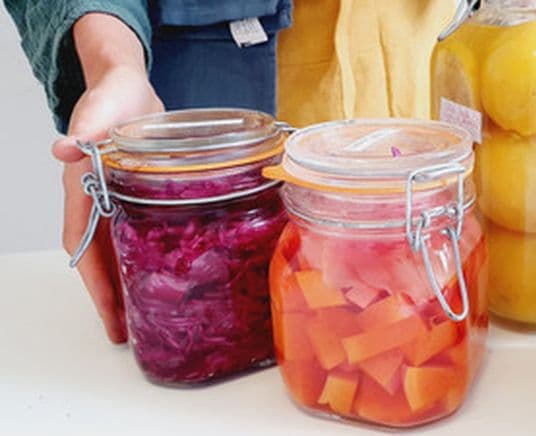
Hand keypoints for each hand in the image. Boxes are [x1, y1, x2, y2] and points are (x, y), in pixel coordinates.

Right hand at [57, 14, 163, 343]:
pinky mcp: (141, 196)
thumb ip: (91, 123)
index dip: (94, 280)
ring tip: (146, 317)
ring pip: (120, 251)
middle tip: (128, 332)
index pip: (82, 242)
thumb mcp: (106, 104)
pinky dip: (149, 257)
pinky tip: (166, 275)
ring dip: (130, 283)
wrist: (131, 86)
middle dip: (111, 296)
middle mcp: (99, 198)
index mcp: (84, 184)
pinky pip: (142, 234)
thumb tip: (65, 147)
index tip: (108, 311)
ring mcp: (119, 200)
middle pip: (100, 257)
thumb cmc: (115, 93)